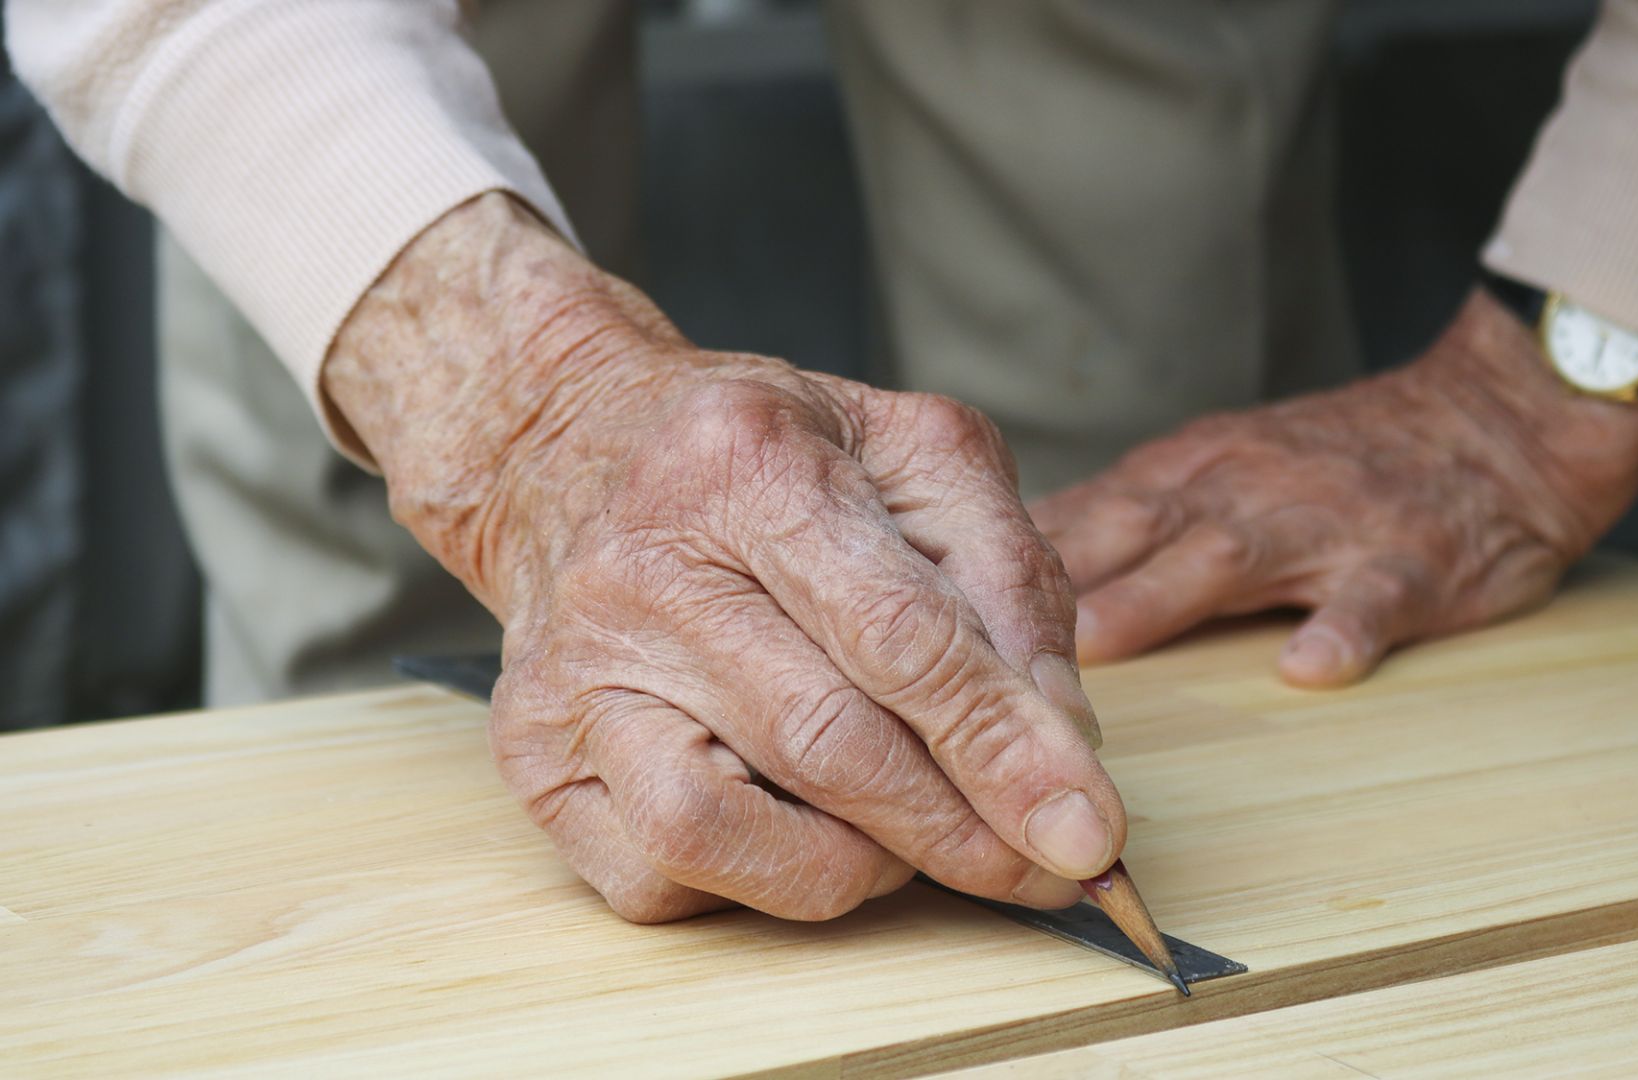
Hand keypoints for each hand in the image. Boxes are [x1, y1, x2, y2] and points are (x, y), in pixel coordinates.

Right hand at [324, 194, 1122, 921]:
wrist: (568, 447)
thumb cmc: (767, 455)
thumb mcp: (917, 455)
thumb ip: (1011, 579)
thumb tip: (1062, 744)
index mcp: (747, 466)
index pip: (897, 635)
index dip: (1003, 746)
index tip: (1090, 831)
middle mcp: (638, 571)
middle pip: (824, 744)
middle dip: (960, 829)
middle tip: (1050, 868)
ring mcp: (571, 674)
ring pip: (722, 832)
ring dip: (857, 863)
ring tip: (914, 826)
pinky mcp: (534, 759)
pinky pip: (658, 878)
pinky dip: (761, 880)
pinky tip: (808, 822)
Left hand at [1031, 290, 1637, 686]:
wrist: (1493, 420)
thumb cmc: (1337, 460)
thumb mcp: (1217, 465)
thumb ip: (1121, 521)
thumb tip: (997, 572)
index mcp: (1183, 475)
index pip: (1073, 519)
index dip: (993, 566)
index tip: (923, 610)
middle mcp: (1235, 492)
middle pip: (1127, 534)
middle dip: (1047, 589)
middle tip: (973, 647)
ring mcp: (1320, 525)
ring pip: (1229, 558)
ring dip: (1159, 599)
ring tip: (1100, 651)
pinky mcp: (1407, 561)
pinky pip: (1372, 596)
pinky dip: (1343, 628)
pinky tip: (1312, 666)